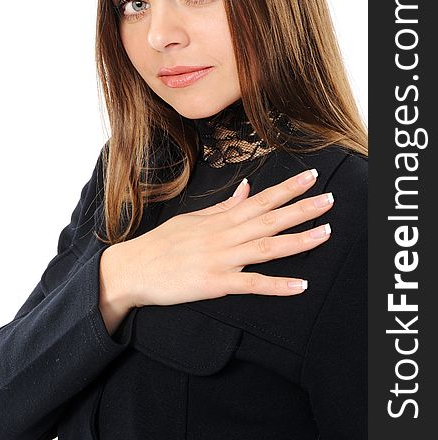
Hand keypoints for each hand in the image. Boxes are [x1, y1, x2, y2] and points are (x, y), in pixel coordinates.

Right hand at [115, 168, 332, 307]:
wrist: (133, 268)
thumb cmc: (162, 243)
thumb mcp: (193, 218)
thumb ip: (224, 206)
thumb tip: (247, 188)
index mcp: (221, 219)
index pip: (260, 199)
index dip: (287, 188)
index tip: (311, 177)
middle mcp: (225, 235)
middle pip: (270, 219)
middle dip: (302, 208)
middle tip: (329, 198)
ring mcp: (221, 259)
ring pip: (267, 248)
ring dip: (299, 241)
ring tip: (326, 233)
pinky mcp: (215, 284)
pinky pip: (251, 285)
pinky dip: (277, 285)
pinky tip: (301, 285)